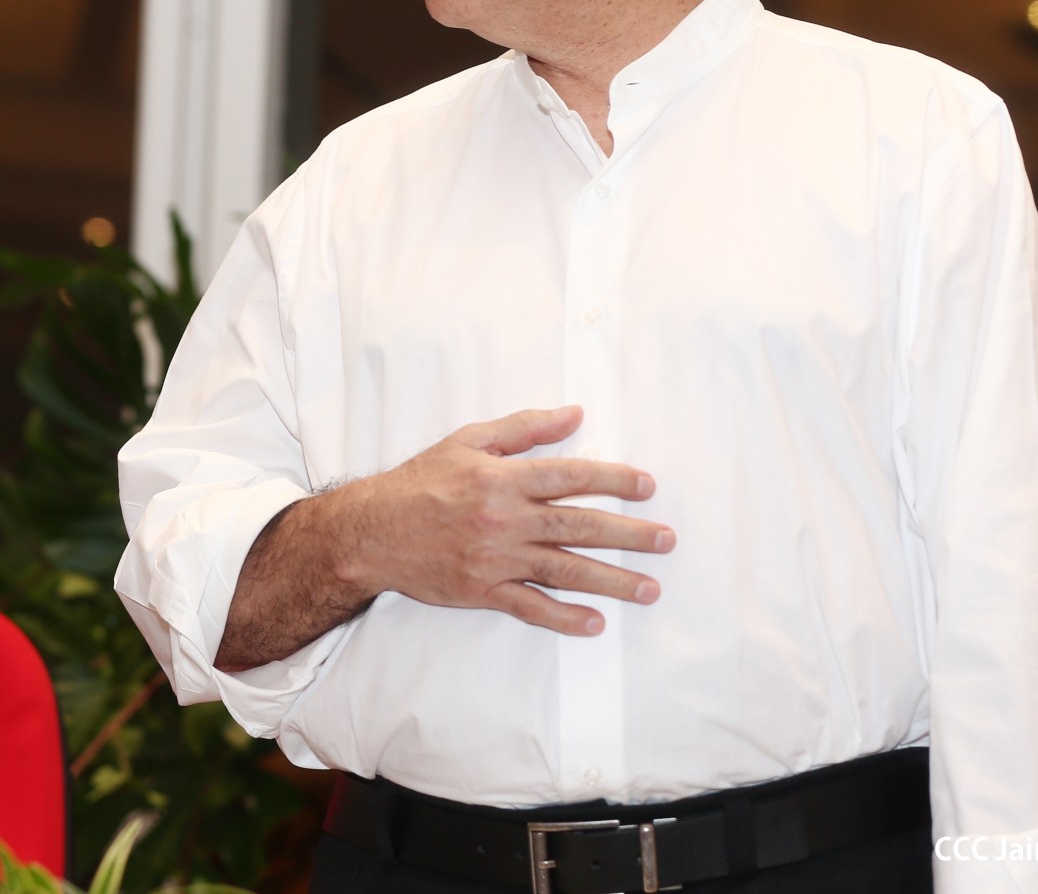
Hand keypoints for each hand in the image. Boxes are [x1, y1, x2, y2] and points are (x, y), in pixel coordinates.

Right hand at [343, 405, 673, 635]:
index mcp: (502, 478)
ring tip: (649, 588)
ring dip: (611, 580)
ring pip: (564, 570)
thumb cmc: (420, 482)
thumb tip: (573, 414)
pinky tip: (595, 622)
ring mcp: (495, 558)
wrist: (372, 531)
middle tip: (666, 541)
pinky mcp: (483, 590)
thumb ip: (523, 428)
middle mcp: (504, 518)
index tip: (647, 487)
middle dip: (628, 535)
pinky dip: (564, 617)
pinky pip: (531, 607)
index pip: (570, 476)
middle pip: (579, 526)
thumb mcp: (468, 441)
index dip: (613, 479)